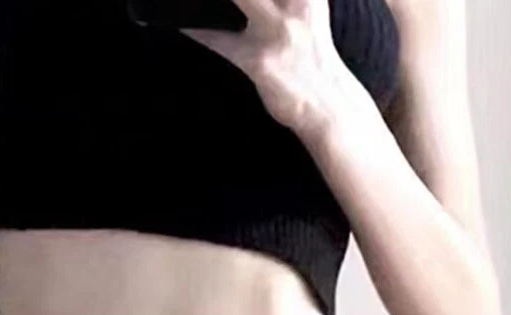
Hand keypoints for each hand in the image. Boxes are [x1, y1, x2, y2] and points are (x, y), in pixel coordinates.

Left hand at [179, 0, 358, 135]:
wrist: (329, 106)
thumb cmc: (314, 59)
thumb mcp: (308, 11)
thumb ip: (286, 0)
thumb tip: (247, 2)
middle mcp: (295, 4)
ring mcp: (276, 31)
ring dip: (208, 0)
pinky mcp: (258, 60)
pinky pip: (218, 39)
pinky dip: (196, 29)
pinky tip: (181, 22)